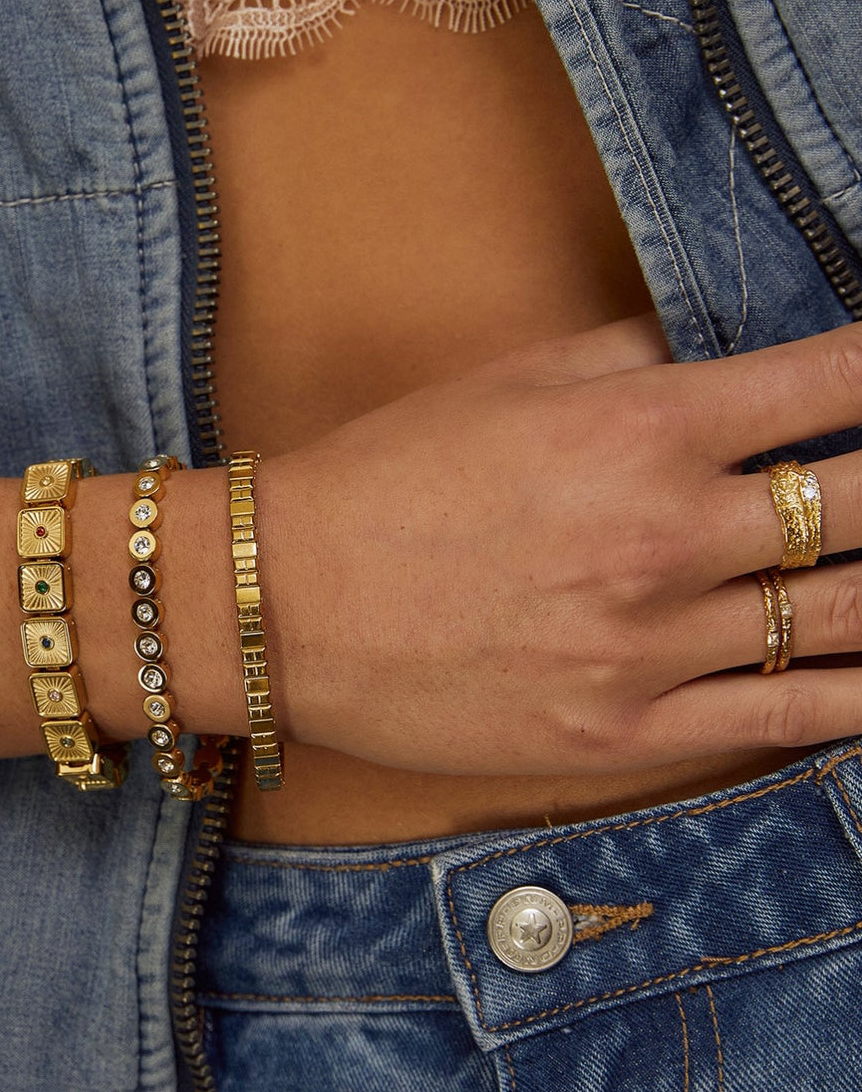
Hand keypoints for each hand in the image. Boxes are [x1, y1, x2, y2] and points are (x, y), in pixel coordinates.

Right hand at [263, 315, 861, 774]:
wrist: (286, 604)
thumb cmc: (383, 482)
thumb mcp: (503, 385)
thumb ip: (632, 358)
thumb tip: (721, 359)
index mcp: (638, 429)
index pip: (834, 380)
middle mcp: (666, 535)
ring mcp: (653, 646)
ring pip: (848, 616)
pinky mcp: (626, 732)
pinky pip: (787, 718)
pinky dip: (860, 697)